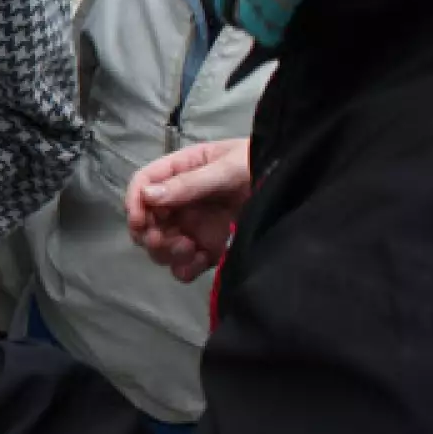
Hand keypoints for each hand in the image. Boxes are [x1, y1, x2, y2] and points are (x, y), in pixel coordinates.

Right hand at [125, 139, 251, 281]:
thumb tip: (149, 196)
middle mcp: (181, 199)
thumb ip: (190, 183)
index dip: (134, 202)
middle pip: (146, 220)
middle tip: (166, 240)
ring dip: (166, 252)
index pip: (143, 183)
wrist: (299, 188)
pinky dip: (184, 268)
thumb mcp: (228, 168)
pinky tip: (200, 260)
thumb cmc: (262, 165)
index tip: (139, 221)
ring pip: (160, 245)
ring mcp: (194, 225)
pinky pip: (184, 265)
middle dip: (149, 233)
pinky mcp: (209, 248)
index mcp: (182, 171)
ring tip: (190, 249)